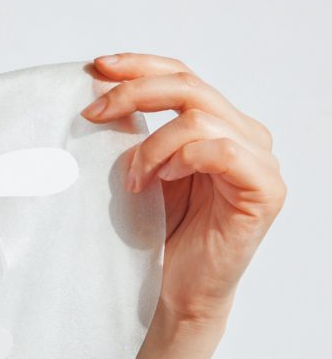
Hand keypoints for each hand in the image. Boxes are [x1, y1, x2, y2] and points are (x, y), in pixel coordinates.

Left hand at [81, 52, 285, 324]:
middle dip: (133, 94)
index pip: (183, 76)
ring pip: (199, 117)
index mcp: (218, 126)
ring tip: (132, 181)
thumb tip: (101, 95)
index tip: (98, 68)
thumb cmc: (161, 236)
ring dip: (152, 145)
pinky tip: (162, 182)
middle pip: (189, 86)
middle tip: (93, 114)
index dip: (141, 66)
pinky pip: (222, 151)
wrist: (179, 292)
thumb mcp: (143, 173)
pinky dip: (182, 159)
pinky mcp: (265, 190)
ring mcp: (259, 161)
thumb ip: (138, 135)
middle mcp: (245, 136)